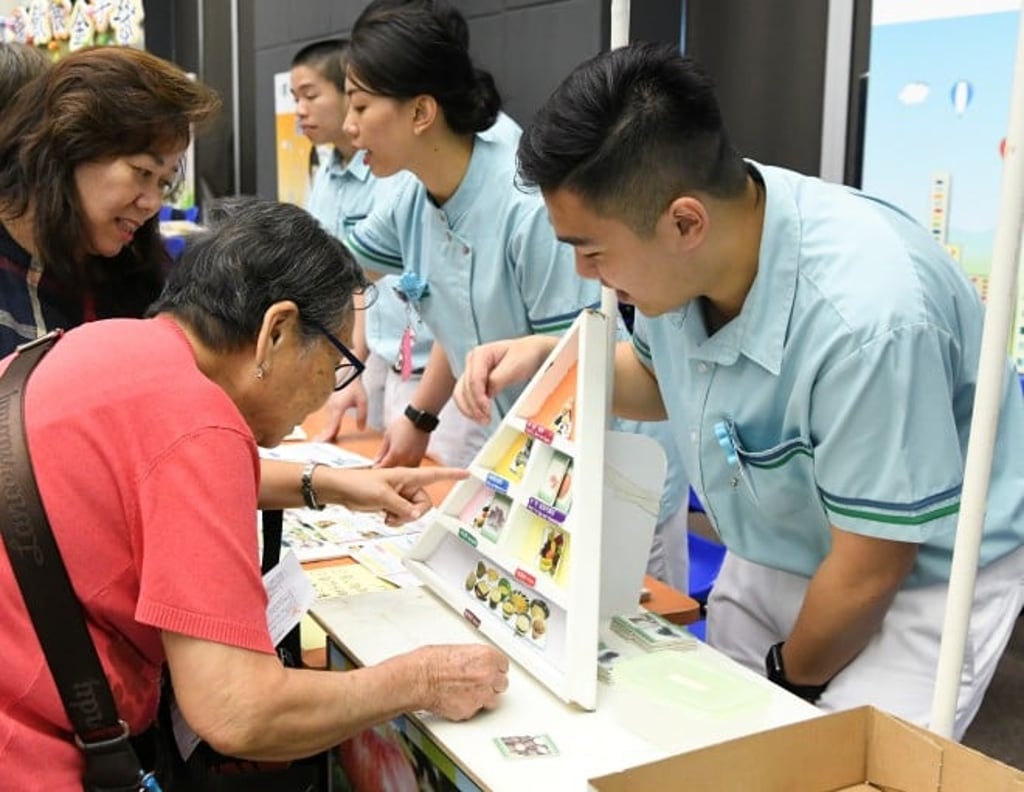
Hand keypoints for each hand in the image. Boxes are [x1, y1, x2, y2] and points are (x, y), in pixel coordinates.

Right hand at [314, 380, 368, 441]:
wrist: (348, 374)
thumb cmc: (355, 386)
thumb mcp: (362, 401)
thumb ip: (362, 416)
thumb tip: (361, 429)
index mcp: (338, 407)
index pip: (332, 425)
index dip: (327, 435)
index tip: (321, 442)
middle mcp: (331, 408)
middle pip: (327, 426)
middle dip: (322, 436)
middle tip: (316, 446)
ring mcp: (329, 406)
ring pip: (327, 422)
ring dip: (325, 432)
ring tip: (320, 443)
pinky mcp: (330, 405)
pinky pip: (329, 419)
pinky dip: (328, 426)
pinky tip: (329, 434)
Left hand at [316, 466, 467, 524]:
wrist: (341, 489)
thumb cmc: (359, 484)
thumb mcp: (382, 496)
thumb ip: (402, 507)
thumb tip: (415, 515)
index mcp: (407, 476)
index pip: (435, 474)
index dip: (452, 474)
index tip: (467, 474)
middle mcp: (407, 484)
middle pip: (424, 503)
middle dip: (413, 513)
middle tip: (396, 513)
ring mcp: (400, 495)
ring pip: (414, 511)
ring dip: (402, 517)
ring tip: (387, 514)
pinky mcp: (393, 503)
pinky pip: (404, 515)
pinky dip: (396, 519)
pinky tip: (384, 516)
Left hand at [375, 413, 430, 467]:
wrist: (419, 419)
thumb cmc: (402, 425)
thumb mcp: (388, 436)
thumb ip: (382, 451)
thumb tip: (376, 461)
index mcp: (395, 454)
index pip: (383, 468)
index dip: (377, 469)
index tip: (373, 468)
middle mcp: (405, 459)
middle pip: (392, 471)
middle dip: (385, 469)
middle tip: (380, 465)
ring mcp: (414, 459)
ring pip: (402, 471)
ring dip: (396, 470)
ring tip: (391, 464)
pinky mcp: (420, 458)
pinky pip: (411, 468)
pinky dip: (405, 467)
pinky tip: (401, 462)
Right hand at [413, 644, 509, 719]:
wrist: (418, 680)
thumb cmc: (430, 663)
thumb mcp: (457, 650)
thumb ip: (474, 658)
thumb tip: (475, 664)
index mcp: (486, 656)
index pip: (503, 664)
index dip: (495, 668)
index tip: (491, 670)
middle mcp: (488, 675)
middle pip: (502, 683)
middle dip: (492, 683)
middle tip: (480, 682)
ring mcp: (481, 695)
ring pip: (493, 700)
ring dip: (485, 697)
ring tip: (470, 692)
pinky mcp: (471, 711)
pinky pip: (476, 710)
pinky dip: (470, 706)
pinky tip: (459, 699)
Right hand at [455, 336, 554, 423]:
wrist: (531, 352)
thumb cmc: (524, 355)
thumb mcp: (514, 366)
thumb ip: (498, 379)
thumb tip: (488, 393)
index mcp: (480, 354)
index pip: (474, 380)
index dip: (478, 397)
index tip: (487, 410)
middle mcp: (472, 361)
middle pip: (465, 388)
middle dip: (474, 406)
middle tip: (486, 420)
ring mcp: (472, 371)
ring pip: (461, 393)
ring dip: (469, 409)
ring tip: (482, 420)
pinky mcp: (474, 380)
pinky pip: (465, 396)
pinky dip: (470, 407)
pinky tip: (478, 416)